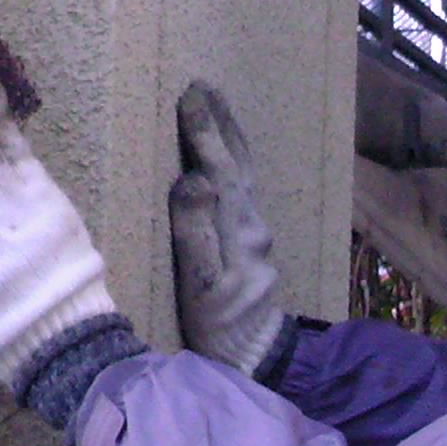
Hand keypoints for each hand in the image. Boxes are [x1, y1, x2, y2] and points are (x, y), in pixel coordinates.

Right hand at [171, 82, 289, 380]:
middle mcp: (252, 223)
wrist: (256, 359)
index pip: (219, 166)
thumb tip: (195, 179)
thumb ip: (197, 231)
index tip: (190, 95)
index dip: (204, 131)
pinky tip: (223, 162)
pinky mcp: (253, 245)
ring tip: (215, 108)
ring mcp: (256, 234)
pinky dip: (232, 163)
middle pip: (237, 161)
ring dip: (229, 138)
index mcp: (237, 226)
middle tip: (204, 86)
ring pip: (243, 172)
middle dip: (220, 122)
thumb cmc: (219, 326)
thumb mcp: (201, 283)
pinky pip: (242, 189)